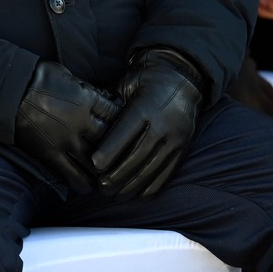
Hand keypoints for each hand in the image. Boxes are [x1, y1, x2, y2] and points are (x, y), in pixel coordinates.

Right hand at [14, 60, 120, 194]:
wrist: (8, 90)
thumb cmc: (37, 77)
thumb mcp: (67, 75)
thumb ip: (86, 89)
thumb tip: (101, 97)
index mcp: (86, 99)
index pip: (116, 115)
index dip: (124, 123)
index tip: (126, 130)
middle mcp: (80, 122)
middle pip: (110, 141)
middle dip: (117, 150)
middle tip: (123, 158)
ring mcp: (65, 140)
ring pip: (95, 163)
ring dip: (103, 171)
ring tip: (107, 176)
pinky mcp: (51, 154)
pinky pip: (72, 175)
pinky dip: (82, 183)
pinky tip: (87, 186)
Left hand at [90, 50, 204, 199]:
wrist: (181, 77)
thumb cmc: (144, 80)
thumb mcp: (126, 85)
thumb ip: (111, 104)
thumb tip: (88, 120)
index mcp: (145, 106)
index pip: (126, 132)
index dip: (110, 150)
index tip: (95, 165)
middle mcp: (164, 124)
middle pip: (138, 155)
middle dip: (118, 174)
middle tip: (101, 188)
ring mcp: (177, 137)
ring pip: (153, 167)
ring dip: (134, 184)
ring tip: (117, 195)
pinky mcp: (184, 147)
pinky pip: (169, 171)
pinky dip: (154, 185)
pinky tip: (140, 194)